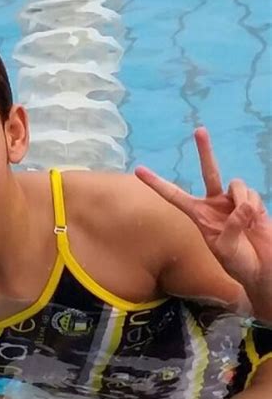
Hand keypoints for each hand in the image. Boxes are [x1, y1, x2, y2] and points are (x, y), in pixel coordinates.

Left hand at [134, 127, 271, 320]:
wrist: (264, 268)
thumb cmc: (239, 264)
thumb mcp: (226, 250)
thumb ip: (230, 228)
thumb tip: (241, 206)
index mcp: (198, 215)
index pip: (173, 195)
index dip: (156, 183)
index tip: (138, 170)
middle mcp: (214, 203)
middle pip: (209, 171)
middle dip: (205, 151)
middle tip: (199, 130)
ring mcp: (233, 201)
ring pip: (236, 185)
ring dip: (241, 202)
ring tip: (245, 224)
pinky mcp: (252, 202)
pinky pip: (250, 195)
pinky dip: (252, 207)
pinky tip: (255, 222)